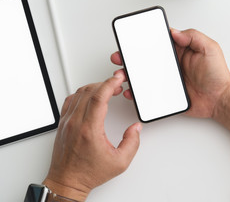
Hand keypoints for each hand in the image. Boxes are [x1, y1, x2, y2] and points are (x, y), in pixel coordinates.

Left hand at [43, 73, 141, 200]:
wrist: (67, 181)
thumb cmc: (88, 173)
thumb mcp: (119, 162)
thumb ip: (132, 143)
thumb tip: (136, 128)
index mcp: (89, 130)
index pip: (99, 97)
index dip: (110, 84)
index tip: (117, 79)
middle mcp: (75, 123)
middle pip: (89, 91)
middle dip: (105, 83)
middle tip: (116, 83)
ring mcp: (67, 122)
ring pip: (79, 94)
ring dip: (94, 87)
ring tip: (107, 89)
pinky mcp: (62, 124)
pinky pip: (71, 101)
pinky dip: (82, 94)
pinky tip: (90, 97)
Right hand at [111, 28, 229, 117]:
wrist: (220, 99)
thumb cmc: (218, 75)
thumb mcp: (210, 49)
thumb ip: (193, 37)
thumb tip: (174, 31)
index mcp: (179, 51)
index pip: (157, 42)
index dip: (143, 40)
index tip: (130, 39)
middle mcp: (171, 64)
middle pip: (146, 59)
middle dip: (130, 58)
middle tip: (119, 58)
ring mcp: (167, 80)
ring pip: (144, 75)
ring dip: (131, 75)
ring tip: (122, 75)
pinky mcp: (166, 94)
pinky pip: (149, 93)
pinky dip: (138, 93)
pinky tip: (131, 92)